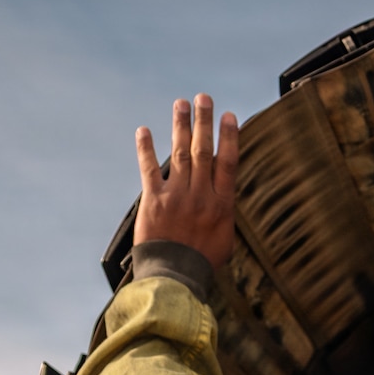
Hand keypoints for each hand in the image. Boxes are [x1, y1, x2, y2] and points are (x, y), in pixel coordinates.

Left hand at [134, 94, 239, 268]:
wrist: (175, 277)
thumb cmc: (203, 263)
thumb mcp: (225, 239)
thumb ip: (224, 214)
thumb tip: (224, 198)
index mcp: (221, 204)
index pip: (227, 162)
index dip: (228, 137)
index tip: (229, 116)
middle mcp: (201, 195)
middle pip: (203, 150)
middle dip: (204, 122)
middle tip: (203, 98)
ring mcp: (177, 196)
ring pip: (180, 153)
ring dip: (180, 126)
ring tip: (181, 104)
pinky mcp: (154, 201)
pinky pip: (150, 169)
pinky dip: (146, 149)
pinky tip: (144, 131)